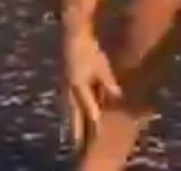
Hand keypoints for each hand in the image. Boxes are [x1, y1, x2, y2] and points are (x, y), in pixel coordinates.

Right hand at [60, 31, 121, 148]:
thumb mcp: (102, 66)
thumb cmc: (89, 49)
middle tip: (76, 146)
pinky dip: (68, 112)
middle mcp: (69, 88)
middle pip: (73, 114)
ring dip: (70, 123)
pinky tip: (69, 115)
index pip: (88, 108)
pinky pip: (66, 102)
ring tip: (70, 136)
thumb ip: (108, 83)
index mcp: (78, 85)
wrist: (72, 33)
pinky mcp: (64, 81)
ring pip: (68, 109)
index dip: (94, 122)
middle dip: (76, 130)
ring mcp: (64, 85)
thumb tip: (117, 97)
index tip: (98, 134)